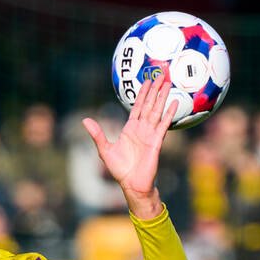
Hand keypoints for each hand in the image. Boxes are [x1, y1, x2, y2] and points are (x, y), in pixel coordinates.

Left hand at [82, 68, 178, 218]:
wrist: (132, 184)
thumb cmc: (119, 170)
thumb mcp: (105, 150)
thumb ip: (97, 134)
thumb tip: (85, 120)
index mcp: (130, 129)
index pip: (137, 106)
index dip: (142, 93)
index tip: (147, 80)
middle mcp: (142, 129)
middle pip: (149, 104)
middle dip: (155, 90)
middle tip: (161, 74)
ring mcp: (150, 134)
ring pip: (157, 110)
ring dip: (162, 97)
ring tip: (168, 83)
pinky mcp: (157, 141)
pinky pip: (164, 124)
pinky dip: (169, 113)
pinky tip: (174, 102)